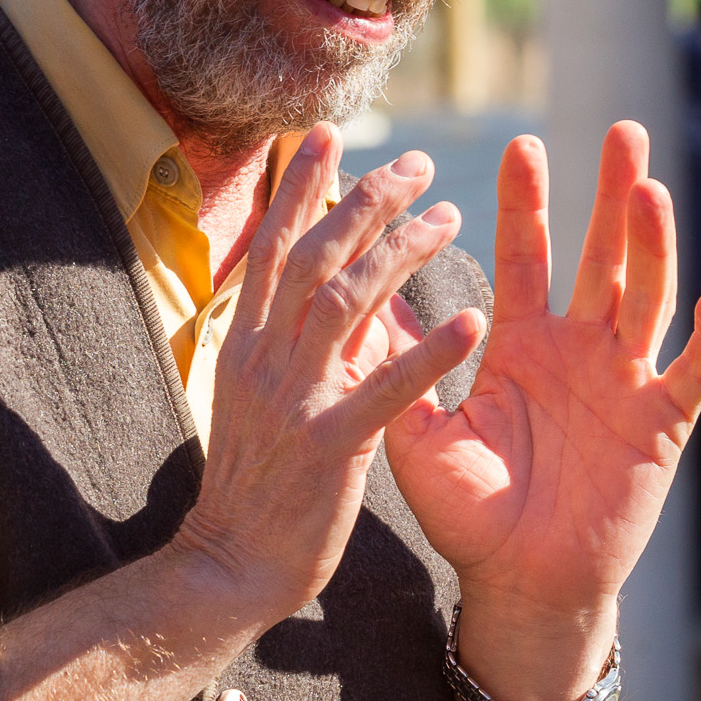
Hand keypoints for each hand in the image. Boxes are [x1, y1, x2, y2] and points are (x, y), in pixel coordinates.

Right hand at [174, 124, 484, 625]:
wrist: (229, 565)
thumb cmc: (255, 485)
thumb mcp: (257, 398)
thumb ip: (292, 343)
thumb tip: (331, 290)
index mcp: (245, 344)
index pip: (272, 247)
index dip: (300, 188)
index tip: (326, 134)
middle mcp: (264, 359)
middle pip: (314, 256)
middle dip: (364, 201)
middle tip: (415, 165)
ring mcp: (295, 399)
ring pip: (346, 302)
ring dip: (400, 252)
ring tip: (449, 216)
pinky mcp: (330, 446)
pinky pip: (387, 389)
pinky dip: (429, 352)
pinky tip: (472, 320)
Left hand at [385, 123, 700, 633]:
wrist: (522, 588)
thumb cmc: (471, 515)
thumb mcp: (419, 433)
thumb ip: (396, 368)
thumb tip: (355, 300)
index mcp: (524, 343)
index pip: (526, 256)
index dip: (526, 203)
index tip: (520, 145)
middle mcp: (581, 350)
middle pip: (602, 256)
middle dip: (612, 194)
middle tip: (621, 130)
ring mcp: (626, 382)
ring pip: (647, 298)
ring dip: (654, 245)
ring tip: (650, 191)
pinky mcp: (662, 425)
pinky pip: (692, 374)